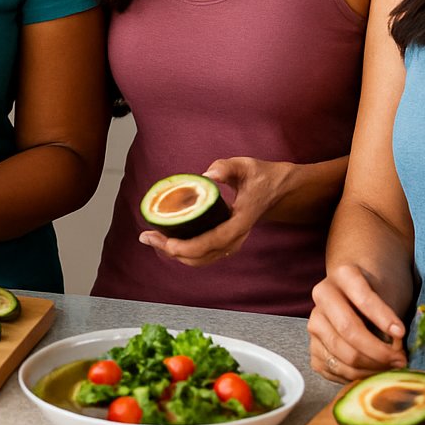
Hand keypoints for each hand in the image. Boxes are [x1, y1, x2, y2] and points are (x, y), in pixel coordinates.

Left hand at [136, 157, 285, 265]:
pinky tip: (164, 239)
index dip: (191, 246)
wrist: (276, 190)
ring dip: (174, 253)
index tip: (169, 242)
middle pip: (202, 255)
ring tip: (151, 238)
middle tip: (148, 236)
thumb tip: (208, 174)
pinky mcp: (224, 243)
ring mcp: (230, 243)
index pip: (215, 241)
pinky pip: (202, 254)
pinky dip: (182, 251)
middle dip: (172, 250)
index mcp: (241, 221)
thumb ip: (227, 167)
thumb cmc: (260, 177)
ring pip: (200, 259)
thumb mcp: (245, 165)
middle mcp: (236, 238)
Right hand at [307, 263, 407, 381]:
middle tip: (401, 360)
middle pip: (349, 330)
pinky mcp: (313, 348)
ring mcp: (314, 324)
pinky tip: (372, 371)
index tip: (401, 333)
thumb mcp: (391, 294)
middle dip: (379, 351)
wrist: (362, 296)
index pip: (362, 299)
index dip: (382, 318)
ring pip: (342, 355)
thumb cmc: (382, 293)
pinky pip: (335, 370)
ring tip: (391, 368)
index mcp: (343, 276)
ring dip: (371, 368)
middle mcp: (322, 297)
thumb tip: (395, 351)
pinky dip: (357, 376)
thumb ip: (391, 318)